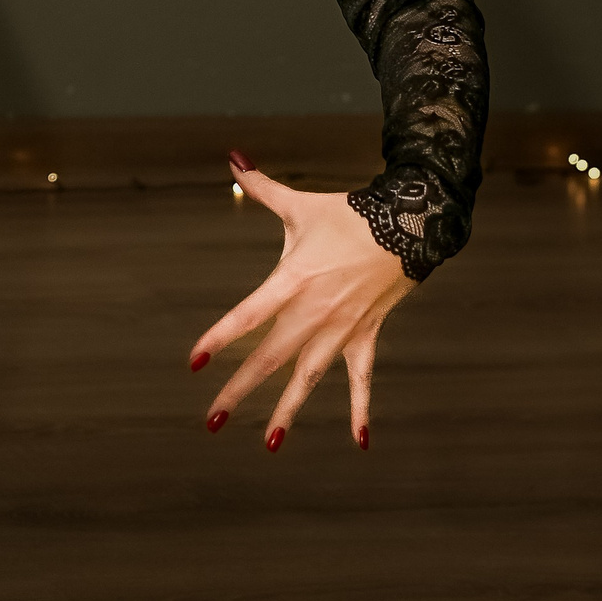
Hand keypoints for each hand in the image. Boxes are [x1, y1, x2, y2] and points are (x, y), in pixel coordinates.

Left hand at [190, 155, 413, 449]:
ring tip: (268, 443)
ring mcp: (341, 329)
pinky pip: (361, 379)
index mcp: (292, 281)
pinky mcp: (366, 335)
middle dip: (239, 390)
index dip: (218, 340)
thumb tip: (234, 157)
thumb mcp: (300, 204)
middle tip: (211, 420)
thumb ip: (262, 187)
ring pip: (309, 378)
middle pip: (270, 358)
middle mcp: (314, 312)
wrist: (408, 225)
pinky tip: (360, 442)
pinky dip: (360, 409)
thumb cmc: (348, 215)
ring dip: (288, 410)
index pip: (246, 317)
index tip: (193, 363)